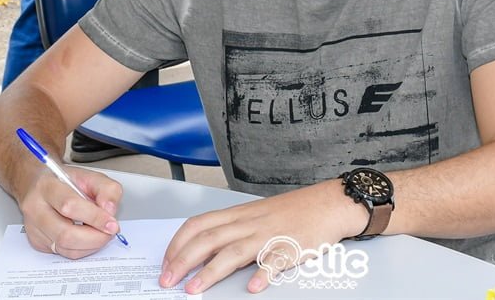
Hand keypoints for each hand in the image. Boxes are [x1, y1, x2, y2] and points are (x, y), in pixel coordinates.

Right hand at [17, 165, 124, 259]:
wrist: (41, 185)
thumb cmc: (66, 181)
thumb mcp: (90, 176)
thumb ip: (106, 189)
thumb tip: (110, 210)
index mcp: (47, 186)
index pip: (70, 206)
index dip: (95, 217)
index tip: (112, 224)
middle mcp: (35, 208)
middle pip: (65, 233)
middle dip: (94, 237)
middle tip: (110, 232)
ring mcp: (33, 228)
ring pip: (64, 247)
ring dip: (90, 245)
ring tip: (101, 233)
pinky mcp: (36, 242)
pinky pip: (63, 253)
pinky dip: (82, 249)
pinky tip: (88, 237)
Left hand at [159, 181, 365, 294]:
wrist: (329, 204)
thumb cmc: (293, 212)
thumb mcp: (256, 215)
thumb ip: (232, 230)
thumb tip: (203, 251)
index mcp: (239, 214)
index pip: (198, 225)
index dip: (177, 244)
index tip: (165, 263)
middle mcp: (249, 223)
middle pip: (208, 239)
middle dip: (183, 261)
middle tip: (166, 281)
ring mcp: (269, 235)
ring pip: (233, 252)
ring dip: (210, 272)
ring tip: (194, 290)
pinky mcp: (291, 247)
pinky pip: (275, 261)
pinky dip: (263, 274)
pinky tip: (253, 288)